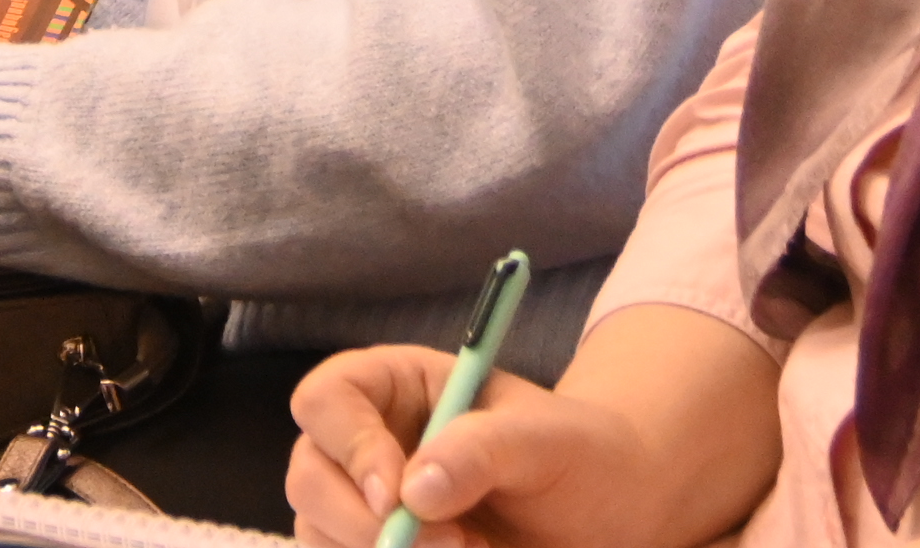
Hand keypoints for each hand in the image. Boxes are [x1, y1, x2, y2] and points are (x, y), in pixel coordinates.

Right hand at [289, 309, 783, 547]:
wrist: (611, 512)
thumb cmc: (583, 456)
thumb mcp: (550, 439)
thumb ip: (485, 447)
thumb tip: (415, 490)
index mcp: (396, 388)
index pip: (325, 399)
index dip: (348, 444)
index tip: (395, 492)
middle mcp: (367, 445)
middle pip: (308, 475)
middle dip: (360, 519)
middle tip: (444, 545)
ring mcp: (366, 508)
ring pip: (317, 535)